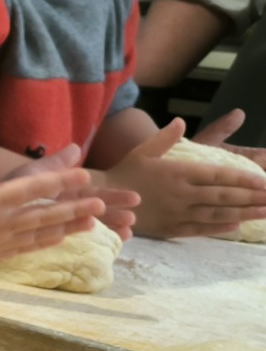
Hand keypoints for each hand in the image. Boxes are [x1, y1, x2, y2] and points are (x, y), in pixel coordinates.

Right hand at [0, 136, 104, 265]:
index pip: (33, 189)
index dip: (61, 181)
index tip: (83, 175)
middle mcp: (1, 222)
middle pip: (45, 214)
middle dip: (74, 208)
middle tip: (101, 205)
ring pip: (40, 234)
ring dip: (67, 228)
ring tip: (92, 224)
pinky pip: (26, 248)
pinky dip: (45, 243)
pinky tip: (60, 240)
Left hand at [1, 144, 137, 237]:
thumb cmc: (6, 187)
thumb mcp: (32, 173)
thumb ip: (54, 165)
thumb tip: (77, 147)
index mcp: (61, 191)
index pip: (92, 193)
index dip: (113, 195)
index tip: (135, 199)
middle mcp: (60, 207)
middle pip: (92, 211)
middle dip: (114, 215)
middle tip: (134, 220)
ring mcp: (51, 223)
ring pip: (81, 226)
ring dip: (104, 230)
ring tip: (126, 235)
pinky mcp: (38, 237)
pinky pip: (62, 241)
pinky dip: (79, 244)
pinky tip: (95, 248)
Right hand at [105, 118, 265, 237]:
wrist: (101, 199)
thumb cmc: (123, 173)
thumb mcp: (142, 151)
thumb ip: (164, 138)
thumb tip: (181, 122)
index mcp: (179, 172)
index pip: (220, 176)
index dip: (244, 180)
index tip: (265, 182)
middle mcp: (182, 193)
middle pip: (224, 196)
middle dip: (253, 198)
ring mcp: (177, 212)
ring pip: (217, 214)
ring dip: (244, 213)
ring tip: (265, 212)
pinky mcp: (169, 228)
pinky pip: (199, 229)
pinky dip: (219, 228)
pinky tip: (236, 225)